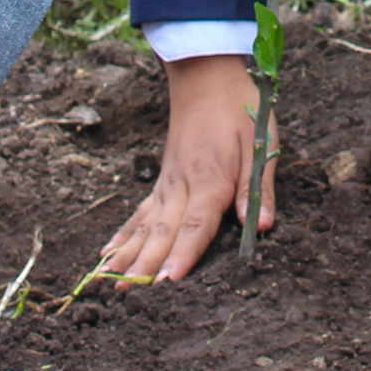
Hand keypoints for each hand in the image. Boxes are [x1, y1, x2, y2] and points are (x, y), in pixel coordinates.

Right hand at [97, 54, 276, 280]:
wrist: (207, 75)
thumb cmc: (240, 107)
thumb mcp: (261, 142)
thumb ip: (259, 187)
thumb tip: (264, 226)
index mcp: (211, 178)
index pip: (197, 224)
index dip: (183, 254)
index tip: (168, 281)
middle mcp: (183, 185)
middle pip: (163, 232)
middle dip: (146, 265)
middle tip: (129, 295)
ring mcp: (168, 183)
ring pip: (144, 226)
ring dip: (128, 256)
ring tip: (110, 283)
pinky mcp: (162, 181)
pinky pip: (138, 213)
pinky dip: (123, 234)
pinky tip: (107, 254)